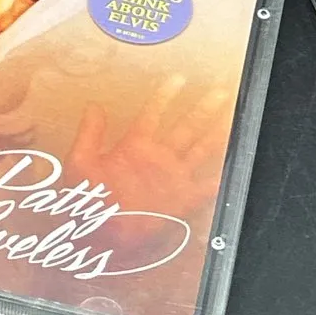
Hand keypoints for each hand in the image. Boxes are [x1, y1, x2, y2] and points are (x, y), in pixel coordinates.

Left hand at [69, 75, 234, 223]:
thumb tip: (94, 105)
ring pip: (200, 150)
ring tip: (233, 116)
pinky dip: (220, 180)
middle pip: (186, 127)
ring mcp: (171, 179)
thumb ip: (90, 133)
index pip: (154, 114)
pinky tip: (234, 168)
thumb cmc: (85, 201)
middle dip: (203, 109)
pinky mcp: (179, 201)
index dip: (166, 96)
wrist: (97, 236)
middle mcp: (157, 159)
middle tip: (222, 91)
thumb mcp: (81, 162)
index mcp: (134, 147)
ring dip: (217, 133)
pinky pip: (205, 188)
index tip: (179, 78)